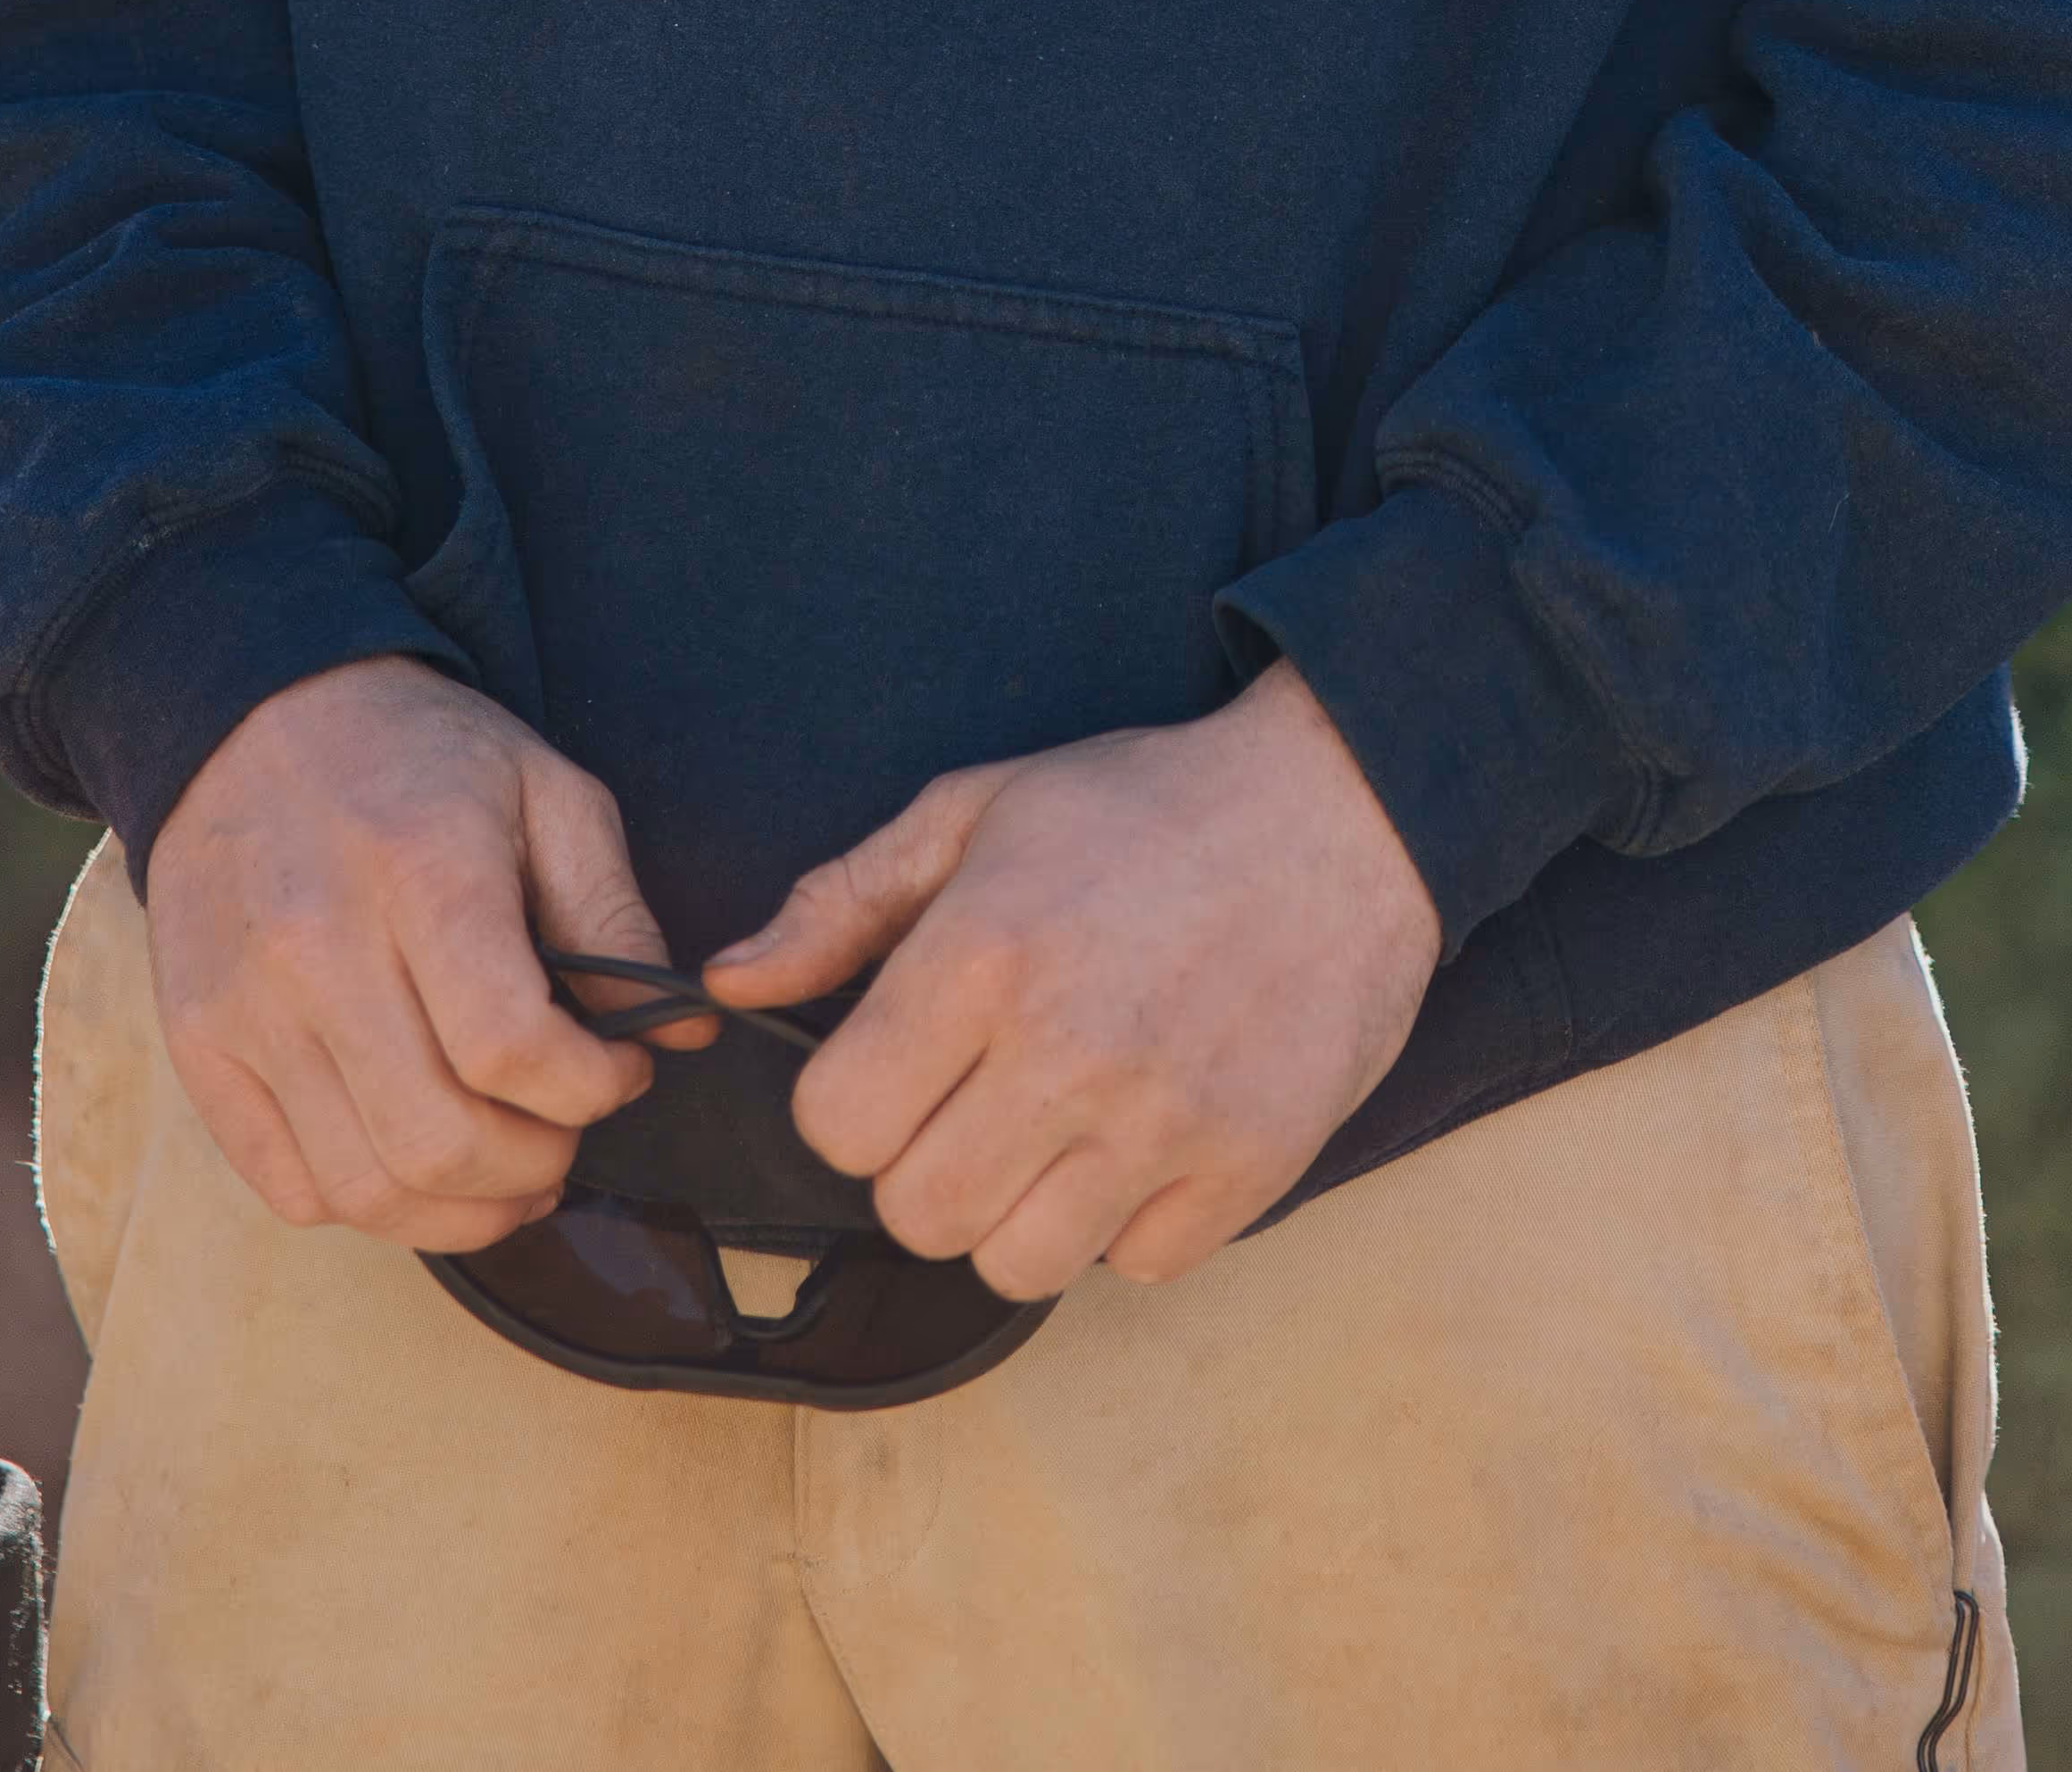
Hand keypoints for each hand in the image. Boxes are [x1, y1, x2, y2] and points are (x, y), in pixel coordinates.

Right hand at [143, 653, 693, 1249]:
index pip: (511, 1049)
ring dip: (462, 1211)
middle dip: (536, 1165)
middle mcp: (318, 950)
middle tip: (567, 1130)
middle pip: (438, 1142)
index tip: (622, 1070)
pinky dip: (369, 1204)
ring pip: (365, 1189)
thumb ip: (617, 913)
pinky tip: (418, 1157)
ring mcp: (245, 1010)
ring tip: (510, 1170)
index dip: (592, 1089)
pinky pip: (290, 1186)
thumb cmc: (419, 756)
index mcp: (419, 872)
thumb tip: (682, 1031)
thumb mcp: (547, 789)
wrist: (258, 716)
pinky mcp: (199, 1048)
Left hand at [703, 660, 1442, 1299]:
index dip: (852, 1101)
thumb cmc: (1146, 805)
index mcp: (984, 954)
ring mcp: (1163, 1123)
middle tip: (977, 1097)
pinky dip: (1127, 1220)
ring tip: (1055, 1127)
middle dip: (926, 1164)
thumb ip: (843, 901)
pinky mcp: (1247, 1170)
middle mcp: (1066, 1051)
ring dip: (1019, 1210)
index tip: (898, 1063)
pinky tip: (1144, 1134)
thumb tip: (728, 983)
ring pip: (1015, 1266)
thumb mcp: (979, 808)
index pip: (836, 1124)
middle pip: (916, 1213)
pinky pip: (1134, 1266)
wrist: (1344, 809)